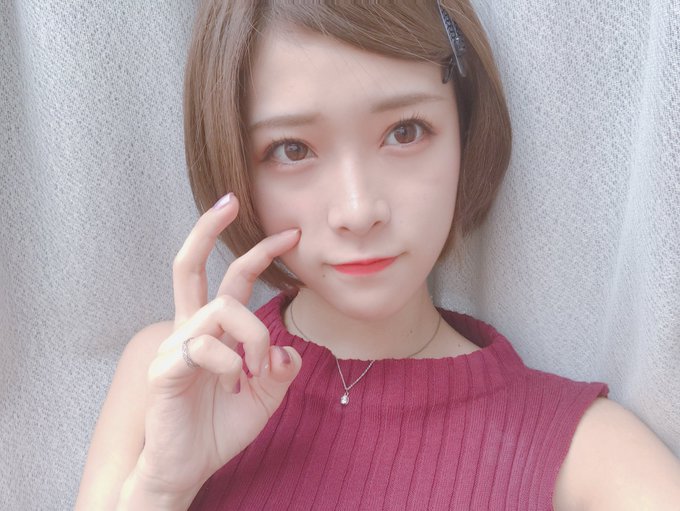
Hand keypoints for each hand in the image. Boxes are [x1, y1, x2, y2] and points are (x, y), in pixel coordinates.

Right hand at [133, 193, 301, 498]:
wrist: (188, 467)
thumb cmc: (220, 428)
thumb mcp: (266, 396)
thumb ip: (280, 370)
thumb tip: (289, 350)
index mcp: (213, 331)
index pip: (233, 280)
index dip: (259, 253)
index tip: (291, 234)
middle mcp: (189, 329)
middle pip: (188, 266)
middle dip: (207, 228)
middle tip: (232, 200)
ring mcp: (173, 346)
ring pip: (221, 310)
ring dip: (253, 336)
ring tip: (257, 371)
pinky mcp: (164, 369)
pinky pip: (203, 347)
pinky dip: (229, 364)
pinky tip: (233, 385)